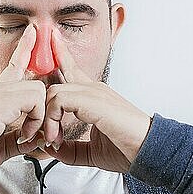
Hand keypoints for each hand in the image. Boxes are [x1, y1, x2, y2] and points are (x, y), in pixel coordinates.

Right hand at [0, 24, 43, 180]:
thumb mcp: (1, 145)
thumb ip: (19, 139)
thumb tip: (38, 139)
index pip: (14, 64)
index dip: (26, 47)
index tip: (34, 31)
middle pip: (36, 80)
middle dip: (45, 109)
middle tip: (36, 134)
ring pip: (39, 89)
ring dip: (40, 116)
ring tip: (26, 135)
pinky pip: (35, 99)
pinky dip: (36, 120)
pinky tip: (23, 135)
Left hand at [36, 28, 151, 172]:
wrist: (150, 153)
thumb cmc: (128, 150)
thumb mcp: (92, 152)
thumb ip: (71, 150)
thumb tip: (51, 148)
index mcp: (94, 96)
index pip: (72, 70)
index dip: (60, 55)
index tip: (51, 40)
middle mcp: (93, 89)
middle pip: (60, 73)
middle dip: (42, 96)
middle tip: (43, 131)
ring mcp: (94, 93)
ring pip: (54, 91)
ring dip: (47, 117)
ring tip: (52, 140)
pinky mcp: (94, 101)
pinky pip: (60, 100)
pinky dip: (52, 119)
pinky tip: (57, 137)